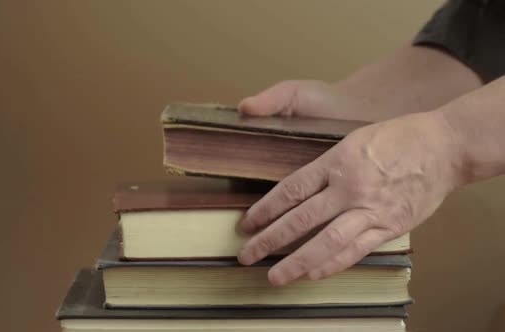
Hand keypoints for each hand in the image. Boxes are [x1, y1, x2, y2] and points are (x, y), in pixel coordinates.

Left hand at [236, 83, 463, 285]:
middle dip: (270, 239)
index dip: (265, 209)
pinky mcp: (390, 226)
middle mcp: (349, 187)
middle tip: (246, 255)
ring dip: (297, 262)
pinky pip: (356, 251)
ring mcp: (370, 209)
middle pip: (301, 219)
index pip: (291, 189)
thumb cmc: (397, 137)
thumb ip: (327, 165)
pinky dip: (332, 265)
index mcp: (337, 161)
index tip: (246, 224)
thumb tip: (298, 191)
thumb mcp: (353, 139)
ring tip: (274, 275)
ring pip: (326, 242)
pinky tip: (312, 274)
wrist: (443, 146)